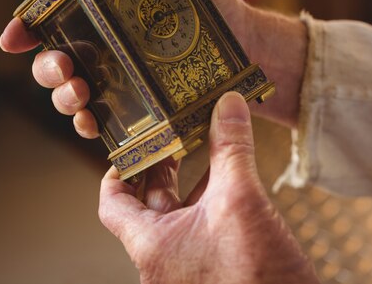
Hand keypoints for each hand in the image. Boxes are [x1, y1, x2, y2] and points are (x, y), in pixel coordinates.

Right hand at [0, 0, 306, 137]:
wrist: (246, 44)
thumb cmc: (210, 8)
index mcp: (104, 22)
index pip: (53, 25)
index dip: (26, 30)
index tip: (14, 37)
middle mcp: (105, 54)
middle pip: (55, 65)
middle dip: (47, 70)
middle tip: (63, 68)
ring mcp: (119, 83)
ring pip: (72, 98)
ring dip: (64, 101)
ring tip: (81, 96)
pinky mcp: (139, 110)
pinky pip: (103, 123)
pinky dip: (89, 125)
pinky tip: (93, 122)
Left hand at [100, 92, 317, 283]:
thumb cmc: (258, 278)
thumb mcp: (242, 201)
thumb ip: (232, 150)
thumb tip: (228, 105)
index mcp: (152, 246)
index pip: (113, 203)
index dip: (118, 171)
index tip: (131, 147)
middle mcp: (162, 260)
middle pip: (149, 203)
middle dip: (161, 166)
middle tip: (172, 134)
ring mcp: (187, 267)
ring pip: (179, 214)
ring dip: (190, 180)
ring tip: (202, 145)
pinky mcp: (211, 269)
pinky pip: (201, 228)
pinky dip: (209, 200)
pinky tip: (230, 179)